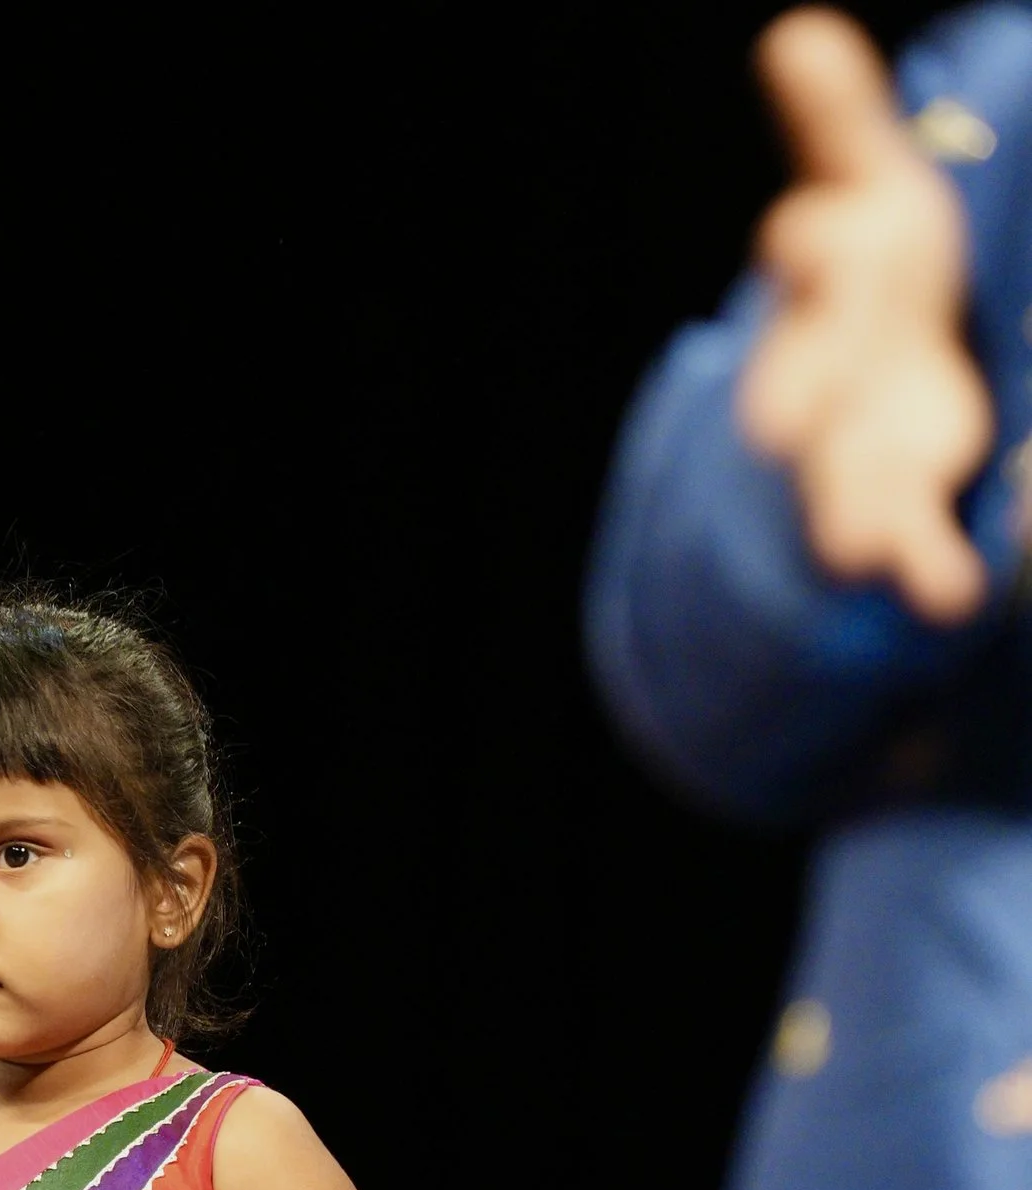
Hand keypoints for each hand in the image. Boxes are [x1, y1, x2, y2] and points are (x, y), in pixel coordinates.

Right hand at [738, 9, 994, 620]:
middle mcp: (824, 371)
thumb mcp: (869, 190)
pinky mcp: (897, 504)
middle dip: (792, 403)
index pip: (811, 258)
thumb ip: (839, 126)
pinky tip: (949, 594)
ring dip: (847, 518)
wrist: (867, 390)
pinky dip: (924, 570)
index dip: (810, 246)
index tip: (806, 231)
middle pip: (801, 385)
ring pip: (839, 482)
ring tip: (855, 550)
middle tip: (777, 428)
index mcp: (827, 281)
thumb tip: (797, 32)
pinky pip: (907, 541)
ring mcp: (853, 448)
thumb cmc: (878, 275)